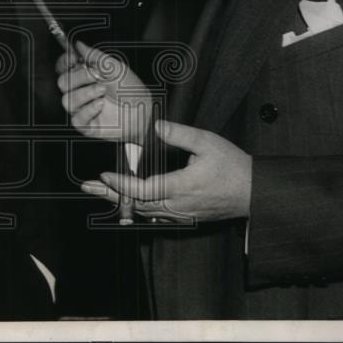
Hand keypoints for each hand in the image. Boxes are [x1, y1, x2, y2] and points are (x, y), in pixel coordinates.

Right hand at [55, 40, 152, 142]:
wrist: (143, 110)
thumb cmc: (131, 89)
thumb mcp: (114, 67)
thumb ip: (95, 55)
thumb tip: (79, 45)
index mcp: (85, 76)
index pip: (63, 67)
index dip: (64, 61)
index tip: (73, 58)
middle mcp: (81, 91)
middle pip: (62, 82)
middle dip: (79, 77)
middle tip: (97, 76)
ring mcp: (82, 108)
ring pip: (67, 100)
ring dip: (86, 93)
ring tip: (103, 91)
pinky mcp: (86, 125)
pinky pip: (76, 118)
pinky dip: (89, 109)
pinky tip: (101, 105)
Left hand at [81, 119, 252, 221]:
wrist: (255, 192)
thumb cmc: (234, 166)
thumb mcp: (208, 142)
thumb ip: (180, 134)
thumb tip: (156, 126)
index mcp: (182, 187)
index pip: (143, 190)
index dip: (121, 185)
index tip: (103, 176)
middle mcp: (178, 205)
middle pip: (136, 204)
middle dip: (111, 195)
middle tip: (88, 188)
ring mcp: (182, 214)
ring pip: (144, 212)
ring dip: (122, 202)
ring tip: (102, 193)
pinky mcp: (186, 217)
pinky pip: (156, 216)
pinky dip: (138, 208)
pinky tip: (129, 202)